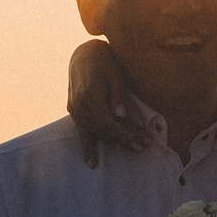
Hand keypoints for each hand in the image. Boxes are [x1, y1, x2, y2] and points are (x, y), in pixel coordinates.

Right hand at [66, 40, 155, 166]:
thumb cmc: (103, 60)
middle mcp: (79, 105)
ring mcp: (74, 109)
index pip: (108, 124)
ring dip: (113, 142)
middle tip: (143, 146)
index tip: (140, 141)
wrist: (82, 53)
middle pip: (103, 131)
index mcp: (90, 96)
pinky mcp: (73, 110)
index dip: (124, 135)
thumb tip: (121, 116)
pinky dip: (87, 147)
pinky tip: (92, 163)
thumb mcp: (115, 74)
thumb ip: (117, 96)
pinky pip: (81, 132)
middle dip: (123, 140)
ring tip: (132, 147)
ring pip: (95, 133)